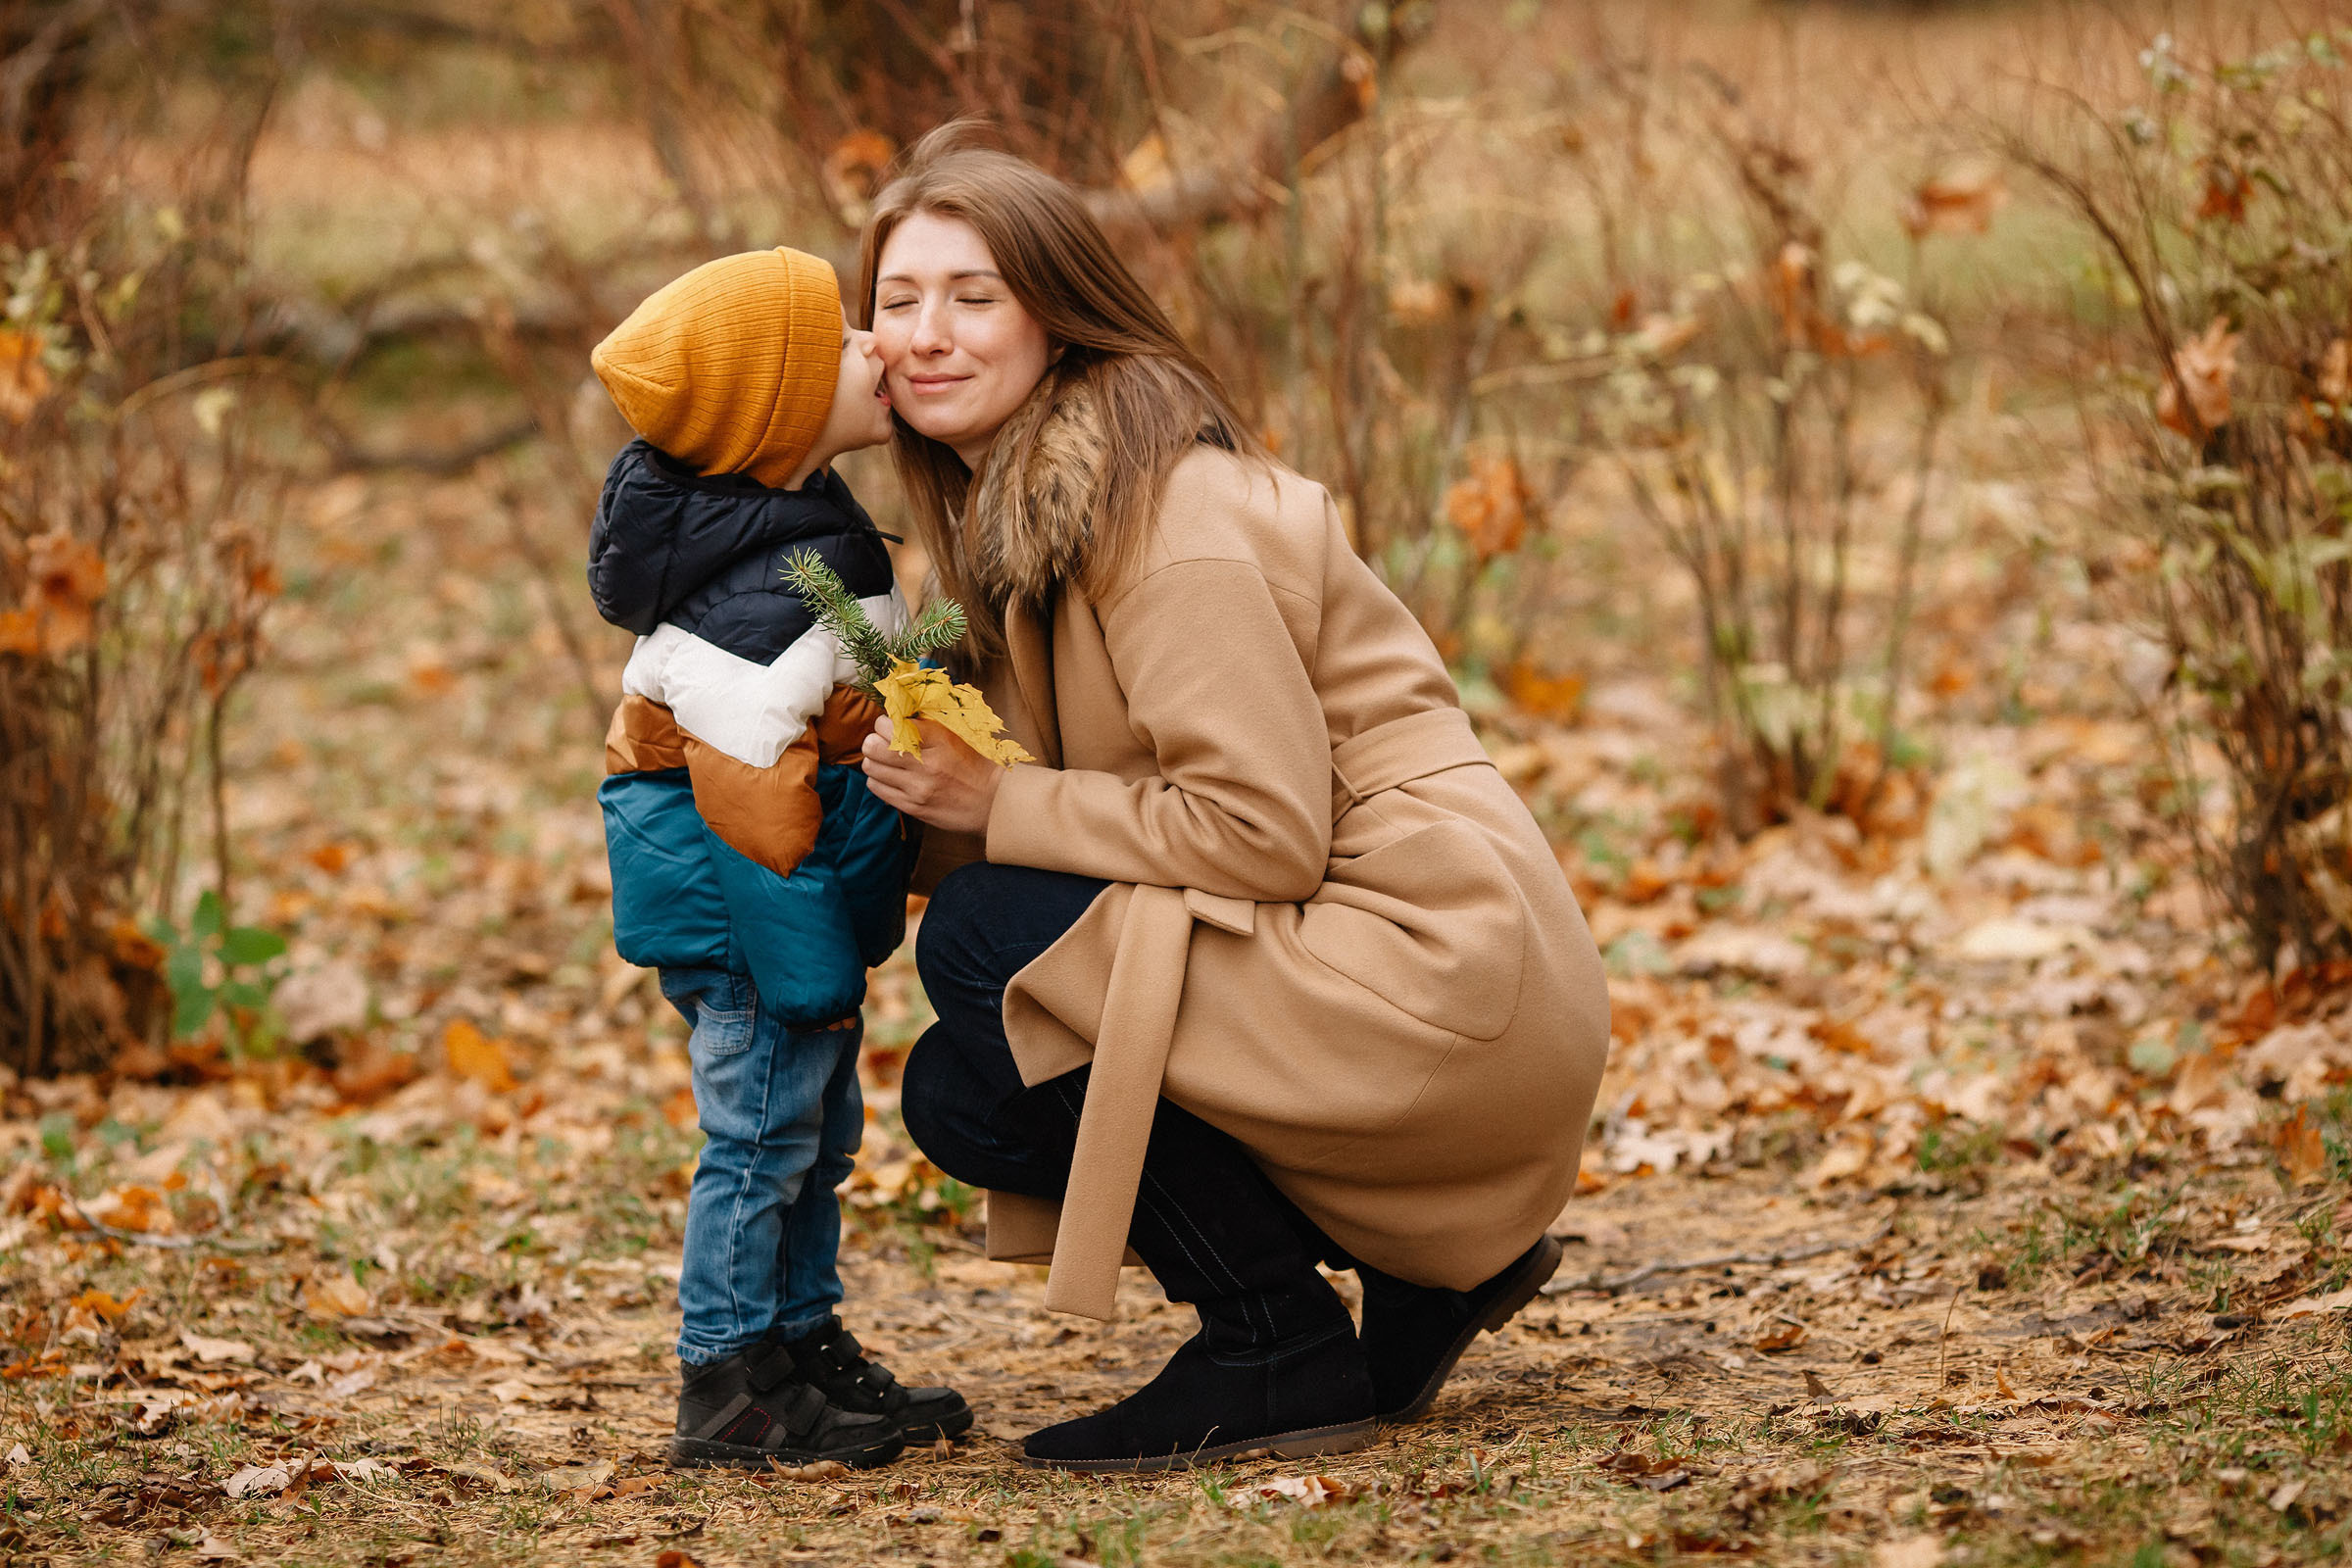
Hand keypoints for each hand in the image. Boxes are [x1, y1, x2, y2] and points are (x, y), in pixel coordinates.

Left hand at [860, 714, 1005, 834]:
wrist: (992, 800)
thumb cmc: (974, 763)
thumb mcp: (955, 735)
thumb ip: (926, 724)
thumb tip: (896, 713)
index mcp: (938, 740)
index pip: (889, 725)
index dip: (885, 724)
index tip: (892, 727)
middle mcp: (926, 764)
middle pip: (873, 746)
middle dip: (874, 741)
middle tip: (884, 743)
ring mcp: (918, 788)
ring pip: (871, 767)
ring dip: (875, 761)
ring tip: (888, 762)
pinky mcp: (913, 807)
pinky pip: (877, 788)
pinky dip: (879, 780)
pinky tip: (892, 778)